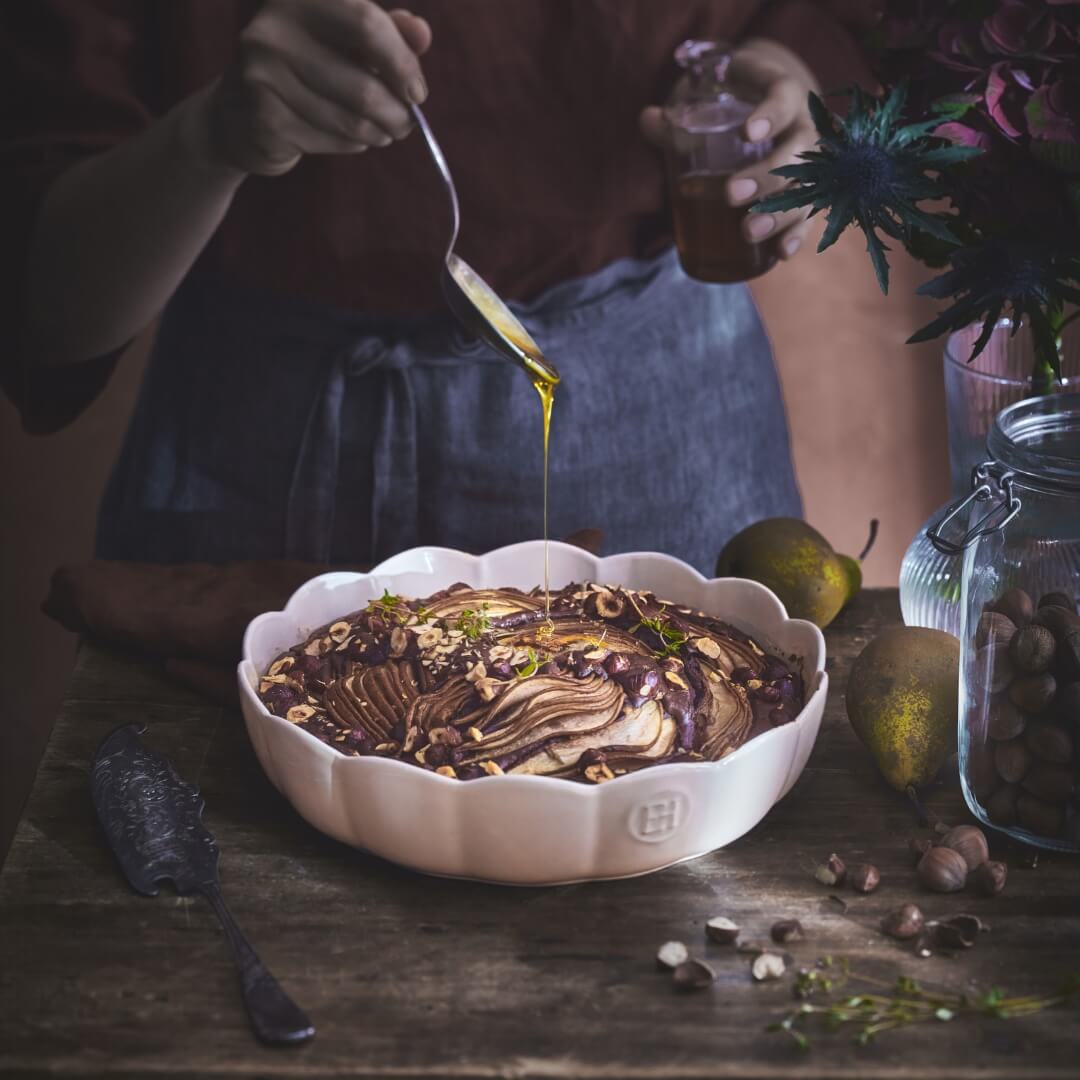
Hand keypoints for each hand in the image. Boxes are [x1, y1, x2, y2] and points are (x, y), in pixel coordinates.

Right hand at [190, 0, 431, 175]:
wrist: (235, 116)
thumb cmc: (303, 70)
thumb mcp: (342, 41)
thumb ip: (385, 32)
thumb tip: (422, 33)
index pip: (366, 24)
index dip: (402, 62)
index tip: (418, 92)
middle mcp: (272, 30)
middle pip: (365, 83)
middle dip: (397, 111)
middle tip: (406, 123)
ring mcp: (262, 75)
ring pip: (353, 119)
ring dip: (379, 132)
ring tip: (383, 132)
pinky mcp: (264, 119)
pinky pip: (334, 140)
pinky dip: (353, 144)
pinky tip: (349, 138)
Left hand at [639, 38, 819, 260]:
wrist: (775, 101)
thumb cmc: (740, 100)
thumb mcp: (715, 98)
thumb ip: (681, 115)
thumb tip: (649, 119)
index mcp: (785, 93)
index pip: (784, 98)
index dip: (770, 115)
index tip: (746, 132)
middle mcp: (805, 126)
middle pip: (797, 152)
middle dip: (766, 176)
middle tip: (731, 194)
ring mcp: (811, 161)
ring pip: (806, 187)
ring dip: (781, 213)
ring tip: (748, 232)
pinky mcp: (808, 190)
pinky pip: (810, 213)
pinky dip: (797, 234)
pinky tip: (781, 252)